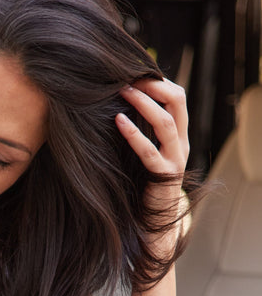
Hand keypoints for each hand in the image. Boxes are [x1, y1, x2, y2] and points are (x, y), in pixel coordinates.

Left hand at [116, 77, 189, 262]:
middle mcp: (181, 143)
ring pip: (166, 122)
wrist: (153, 223)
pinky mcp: (163, 177)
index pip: (176, 96)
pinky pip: (150, 151)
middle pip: (177, 101)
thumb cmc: (141, 184)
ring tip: (123, 91)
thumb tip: (114, 104)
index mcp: (178, 134)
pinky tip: (118, 121)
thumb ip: (138, 131)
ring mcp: (175, 160)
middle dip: (153, 85)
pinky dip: (134, 134)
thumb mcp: (142, 152)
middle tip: (127, 76)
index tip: (133, 72)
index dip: (157, 81)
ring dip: (144, 103)